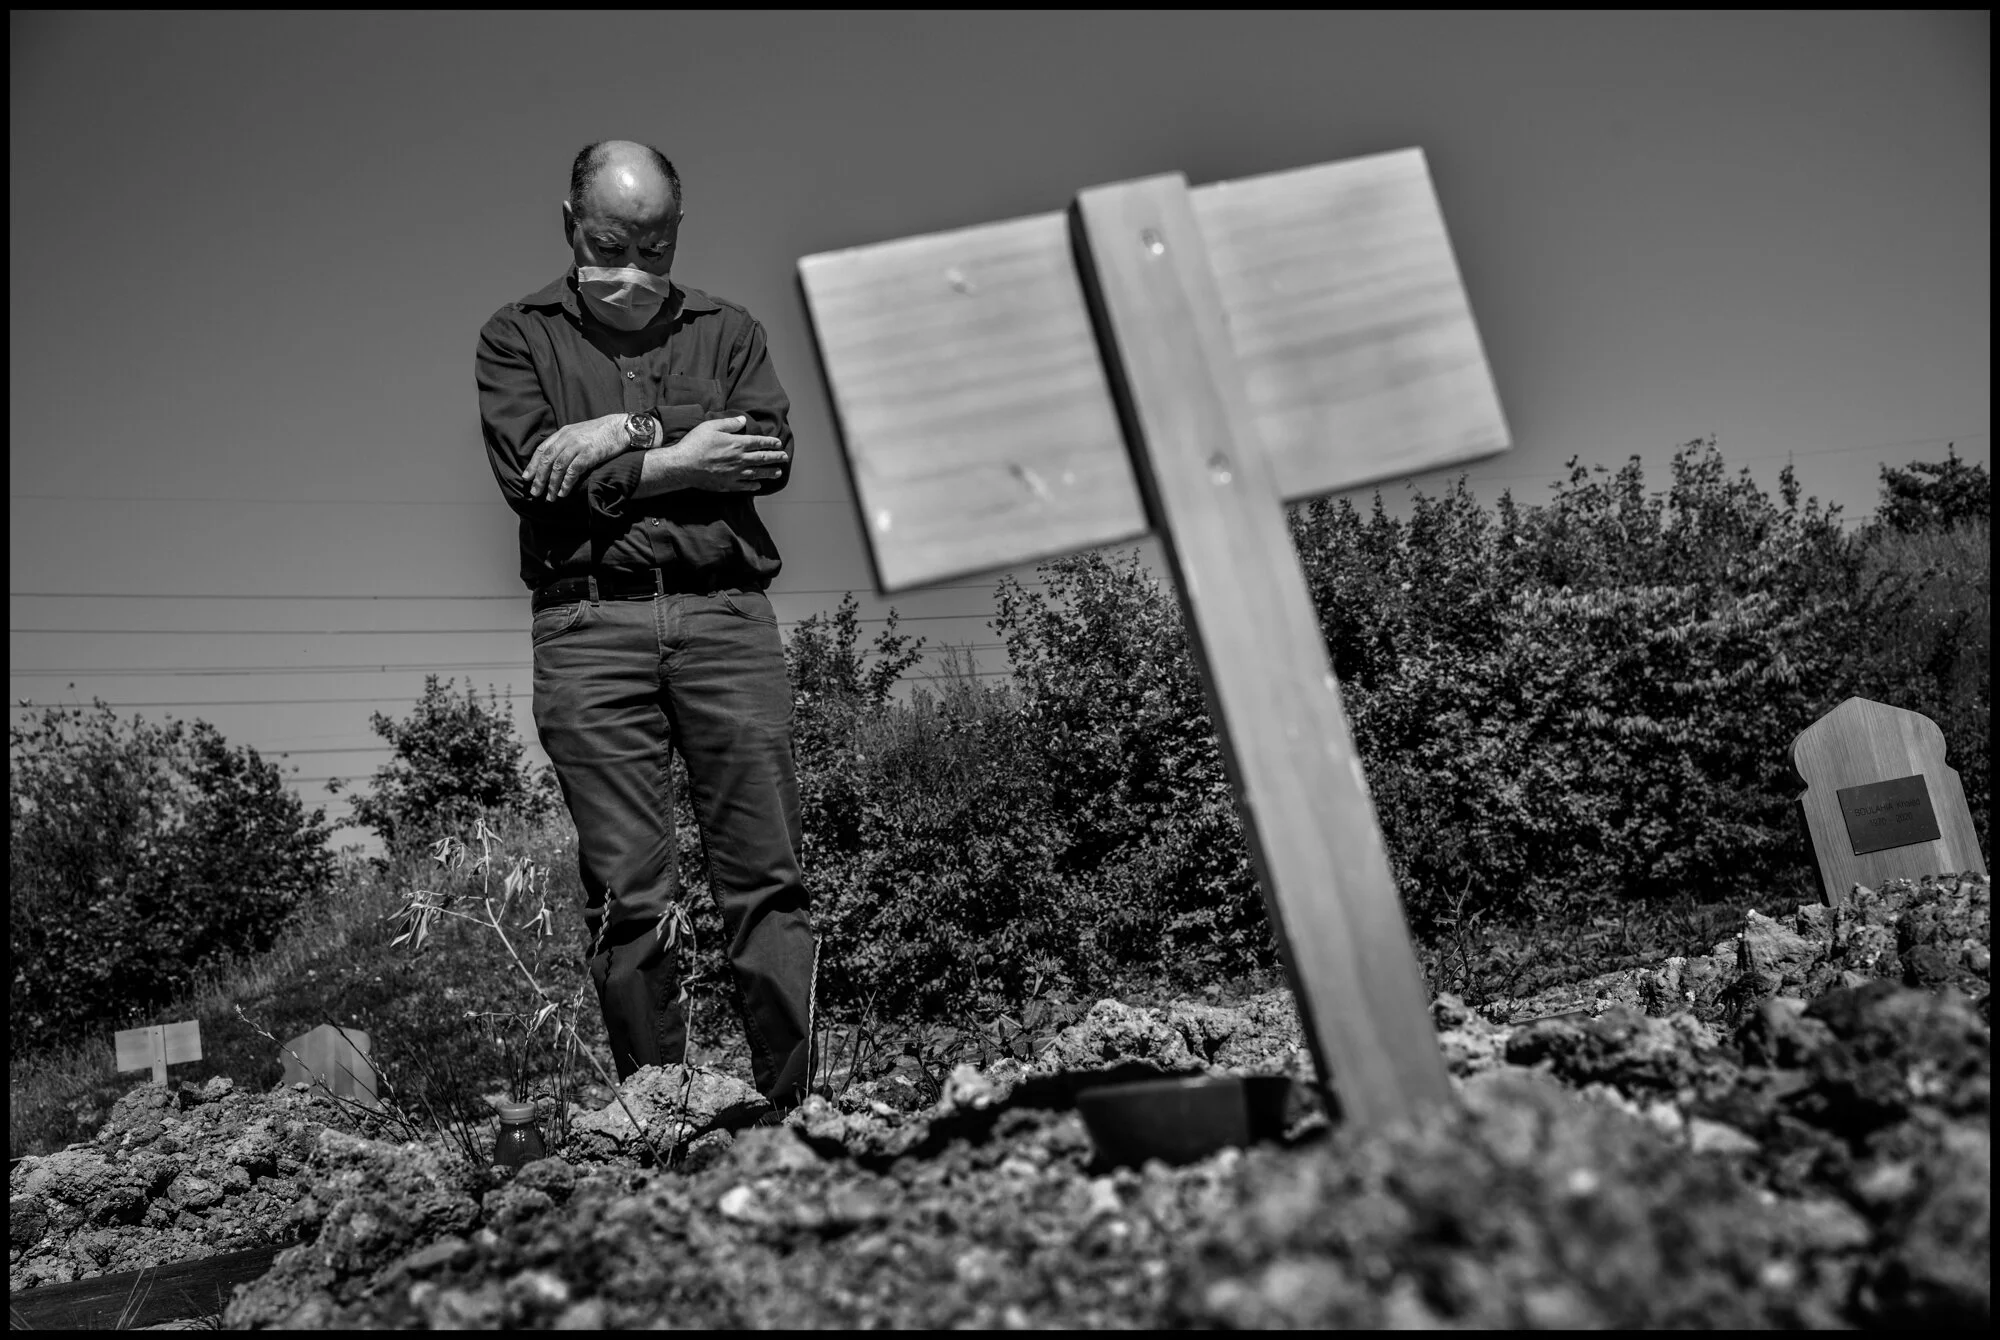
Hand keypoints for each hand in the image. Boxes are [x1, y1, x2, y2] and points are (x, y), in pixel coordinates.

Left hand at [526, 413, 634, 498]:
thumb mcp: (579, 432)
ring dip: (552, 484)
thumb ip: (567, 442)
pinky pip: (573, 471)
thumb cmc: (601, 433)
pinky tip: (563, 492)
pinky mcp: (589, 454)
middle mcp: (567, 438)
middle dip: (539, 478)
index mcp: (563, 433)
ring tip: (549, 497)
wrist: (621, 428)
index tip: (526, 478)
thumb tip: (555, 458)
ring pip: (558, 467)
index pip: (542, 449)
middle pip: (547, 460)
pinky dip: (566, 483)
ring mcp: (578, 446)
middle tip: (535, 493)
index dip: (533, 465)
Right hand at [673, 415, 788, 491]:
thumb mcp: (711, 426)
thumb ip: (729, 423)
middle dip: (775, 457)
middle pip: (762, 458)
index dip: (770, 442)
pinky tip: (758, 485)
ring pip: (757, 473)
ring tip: (778, 472)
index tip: (778, 443)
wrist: (682, 466)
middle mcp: (739, 459)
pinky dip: (753, 486)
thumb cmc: (695, 443)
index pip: (759, 443)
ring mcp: (734, 474)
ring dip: (769, 472)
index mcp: (737, 444)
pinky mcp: (727, 485)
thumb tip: (743, 420)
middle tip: (785, 458)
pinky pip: (744, 486)